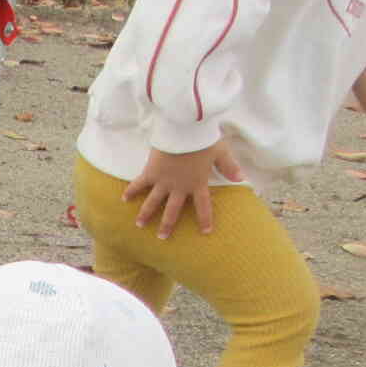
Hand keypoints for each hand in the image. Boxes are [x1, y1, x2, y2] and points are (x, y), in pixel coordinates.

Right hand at [124, 142, 244, 237]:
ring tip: (139, 225)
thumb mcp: (221, 152)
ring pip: (153, 203)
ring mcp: (163, 182)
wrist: (184, 128)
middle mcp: (179, 187)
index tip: (206, 231)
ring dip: (145, 214)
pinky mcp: (150, 172)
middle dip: (167, 225)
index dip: (205, 219)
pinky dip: (131, 191)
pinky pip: (138, 184)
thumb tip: (241, 178)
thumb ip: (229, 167)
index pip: (203, 206)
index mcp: (197, 183)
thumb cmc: (203, 139)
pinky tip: (124, 199)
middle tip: (162, 237)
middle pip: (173, 211)